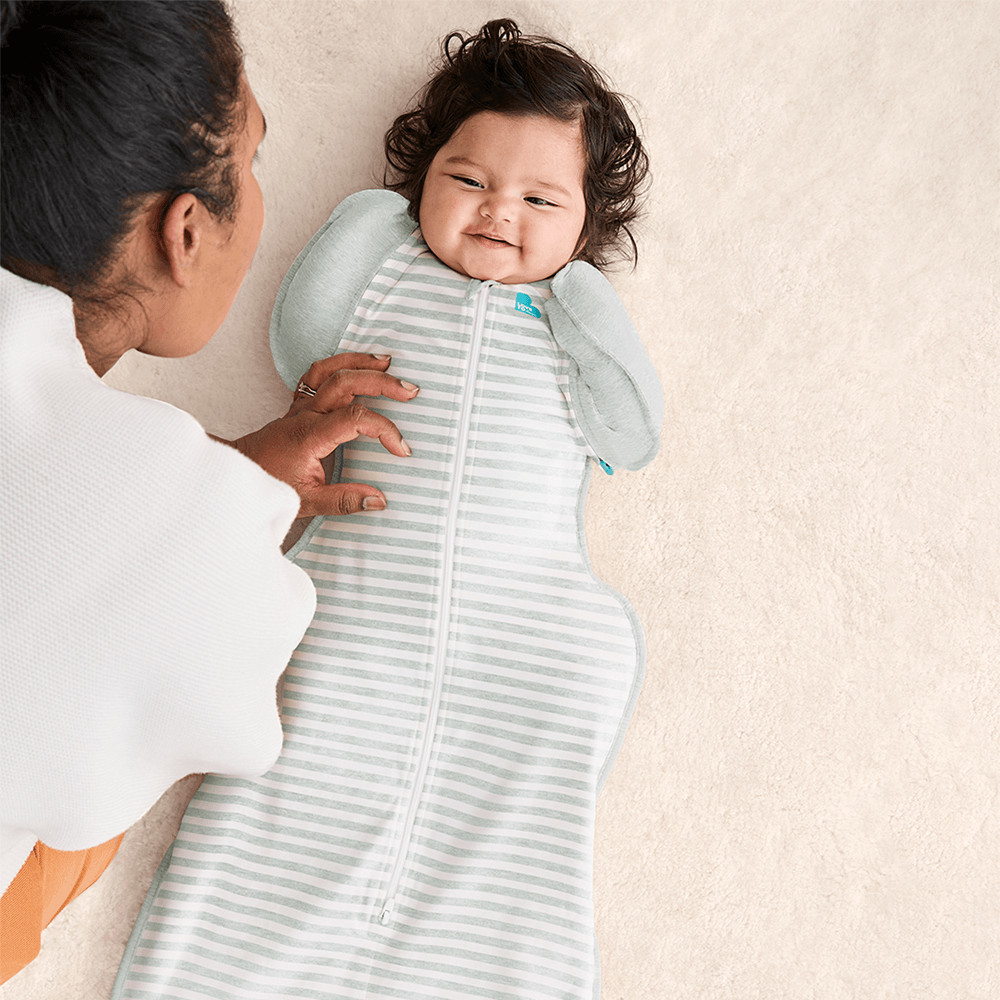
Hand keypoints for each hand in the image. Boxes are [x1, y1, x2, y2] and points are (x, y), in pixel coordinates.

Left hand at [233, 353, 418, 516]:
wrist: (236, 473)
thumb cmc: (268, 485)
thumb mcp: (308, 501)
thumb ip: (345, 501)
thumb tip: (380, 500)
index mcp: (309, 435)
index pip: (354, 419)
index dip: (383, 429)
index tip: (401, 449)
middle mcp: (305, 414)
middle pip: (345, 382)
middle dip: (381, 382)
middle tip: (410, 390)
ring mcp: (300, 406)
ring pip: (329, 370)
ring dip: (359, 362)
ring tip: (387, 361)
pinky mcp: (297, 405)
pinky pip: (317, 375)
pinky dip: (338, 364)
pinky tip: (356, 364)